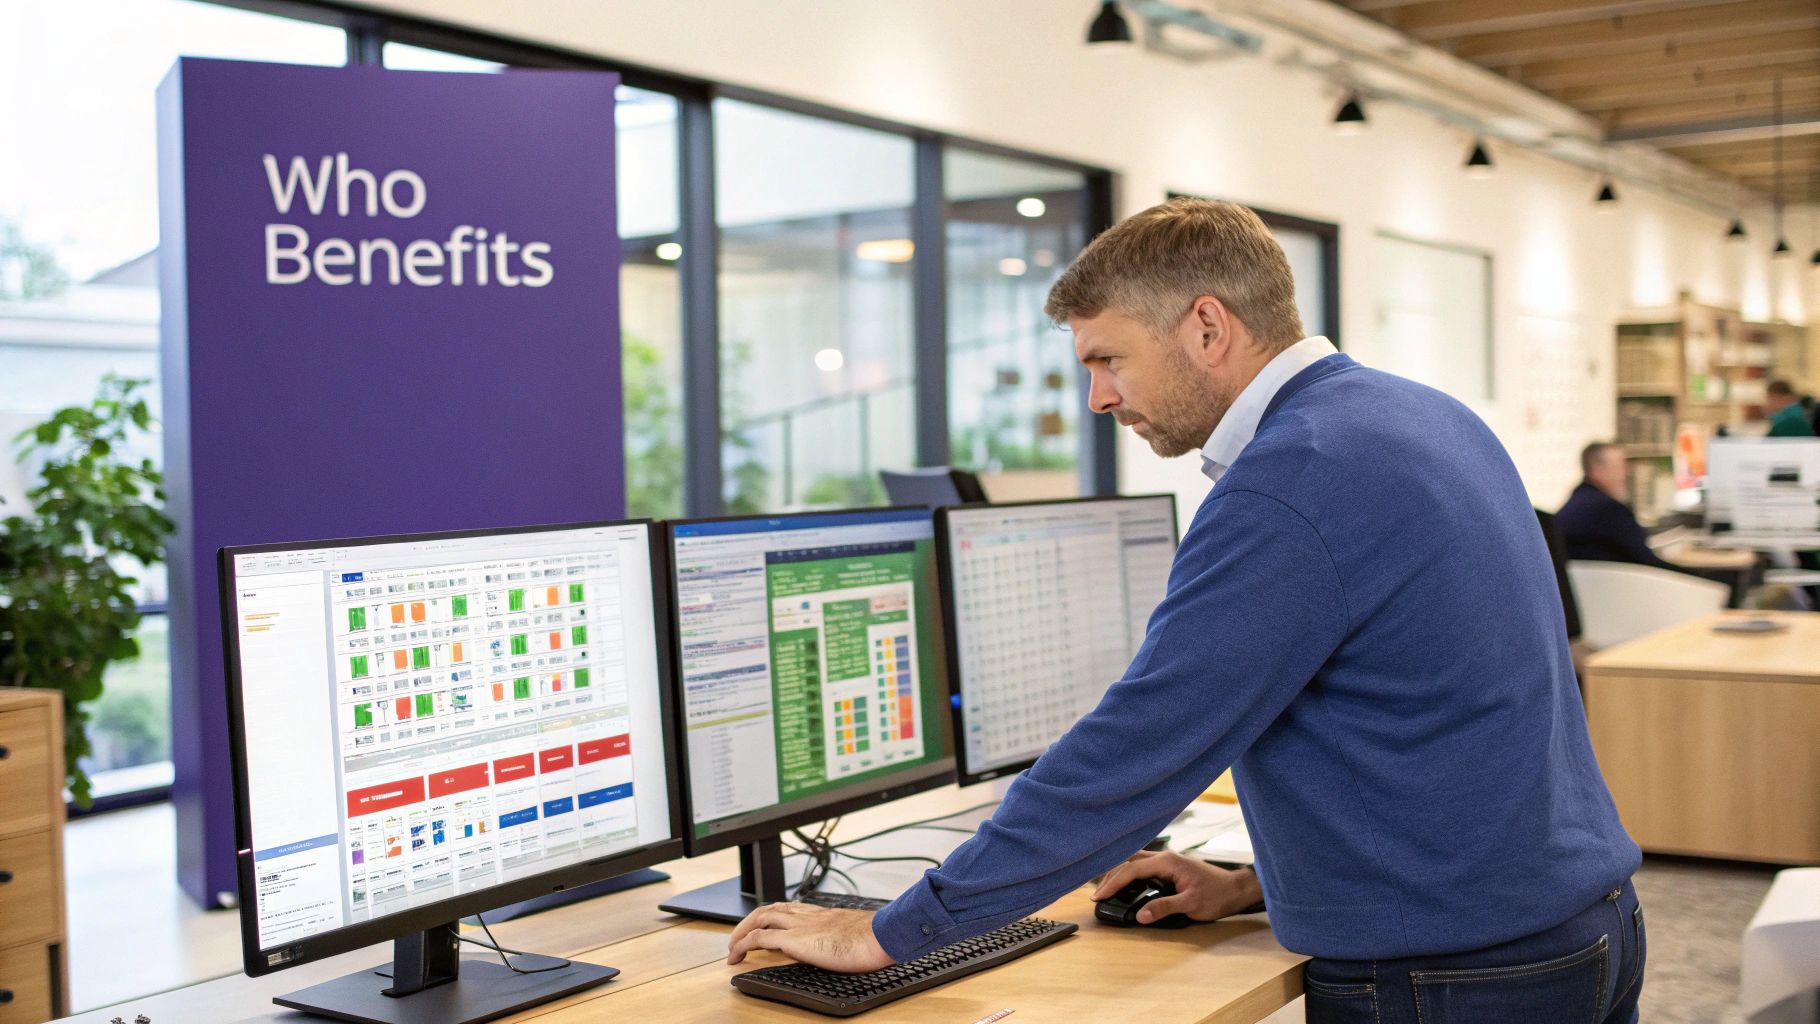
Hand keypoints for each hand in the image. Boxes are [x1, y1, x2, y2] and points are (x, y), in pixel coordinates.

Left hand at [727, 903, 895, 972]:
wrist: (880, 935)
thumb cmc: (875, 938)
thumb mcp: (854, 934)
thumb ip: (841, 935)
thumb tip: (840, 947)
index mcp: (821, 914)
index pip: (788, 909)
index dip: (772, 917)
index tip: (763, 928)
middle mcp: (807, 915)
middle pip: (769, 910)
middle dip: (750, 922)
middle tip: (740, 937)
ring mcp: (800, 926)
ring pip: (761, 919)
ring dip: (742, 931)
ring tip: (733, 947)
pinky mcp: (795, 940)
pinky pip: (761, 939)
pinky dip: (745, 944)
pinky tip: (737, 954)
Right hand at [1091, 850, 1261, 924]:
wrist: (1236, 889)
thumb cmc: (1217, 894)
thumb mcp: (1191, 904)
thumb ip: (1164, 907)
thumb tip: (1140, 916)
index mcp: (1167, 862)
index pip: (1132, 869)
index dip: (1113, 882)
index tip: (1099, 895)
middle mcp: (1164, 857)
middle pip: (1129, 861)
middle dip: (1110, 875)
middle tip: (1097, 893)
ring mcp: (1167, 861)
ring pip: (1135, 862)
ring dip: (1119, 873)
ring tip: (1106, 888)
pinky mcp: (1169, 867)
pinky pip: (1143, 866)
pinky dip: (1130, 874)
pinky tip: (1126, 884)